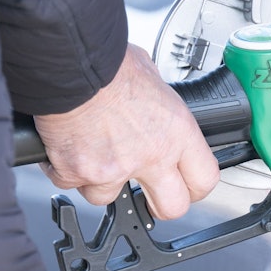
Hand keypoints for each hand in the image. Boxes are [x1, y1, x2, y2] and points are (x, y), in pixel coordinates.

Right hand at [33, 44, 219, 219]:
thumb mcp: (151, 76)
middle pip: (172, 207)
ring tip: (93, 151)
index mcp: (176, 132)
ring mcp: (114, 169)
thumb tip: (153, 103)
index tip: (188, 187)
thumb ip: (157, 102)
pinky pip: (70, 183)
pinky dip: (65, 170)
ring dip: (100, 181)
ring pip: (110, 197)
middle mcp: (151, 155)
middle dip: (159, 204)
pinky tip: (67, 147)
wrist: (69, 65)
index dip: (196, 188)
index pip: (204, 178)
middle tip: (148, 193)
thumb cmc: (108, 63)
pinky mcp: (78, 173)